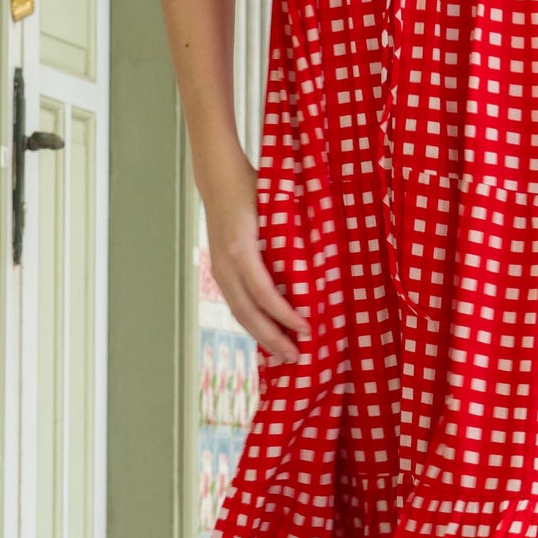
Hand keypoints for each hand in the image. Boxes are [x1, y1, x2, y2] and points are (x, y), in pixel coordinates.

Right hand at [201, 153, 308, 363]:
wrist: (219, 180)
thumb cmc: (253, 190)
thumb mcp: (276, 210)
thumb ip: (291, 239)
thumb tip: (319, 270)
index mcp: (241, 249)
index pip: (264, 294)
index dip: (285, 316)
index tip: (307, 329)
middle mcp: (225, 264)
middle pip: (248, 313)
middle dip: (272, 338)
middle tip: (296, 357)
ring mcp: (218, 269)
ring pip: (238, 313)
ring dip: (261, 336)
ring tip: (282, 354)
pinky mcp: (218, 271)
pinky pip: (235, 303)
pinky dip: (251, 322)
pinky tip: (267, 332)